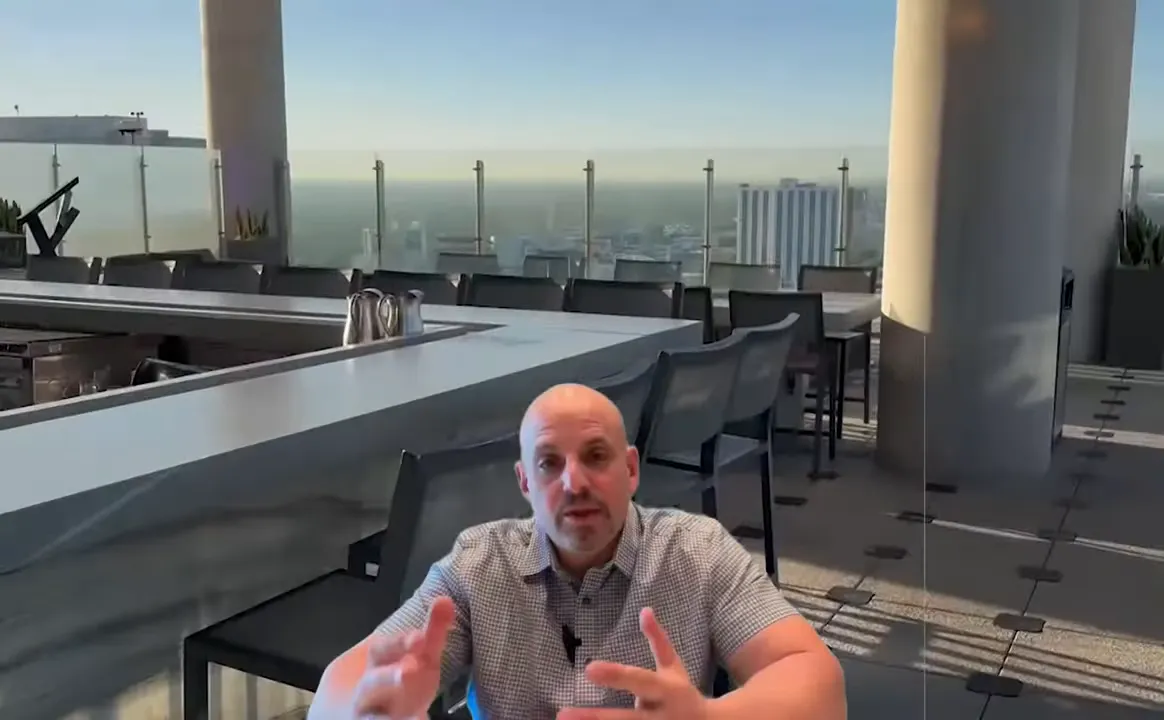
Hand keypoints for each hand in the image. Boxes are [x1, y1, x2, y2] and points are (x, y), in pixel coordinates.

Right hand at [351, 596, 454, 718]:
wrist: (356, 710)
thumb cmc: (396, 679)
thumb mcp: (419, 656)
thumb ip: (433, 630)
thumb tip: (446, 600)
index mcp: (378, 662)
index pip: (385, 648)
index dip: (401, 643)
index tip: (420, 639)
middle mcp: (369, 689)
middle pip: (374, 682)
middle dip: (389, 676)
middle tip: (409, 671)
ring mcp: (369, 714)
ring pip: (371, 716)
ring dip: (386, 717)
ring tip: (416, 718)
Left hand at [557, 607, 708, 719]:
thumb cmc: (684, 695)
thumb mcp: (674, 667)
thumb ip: (659, 641)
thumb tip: (645, 609)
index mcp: (668, 691)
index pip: (639, 681)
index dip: (616, 675)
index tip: (589, 668)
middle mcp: (662, 717)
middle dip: (596, 718)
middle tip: (563, 714)